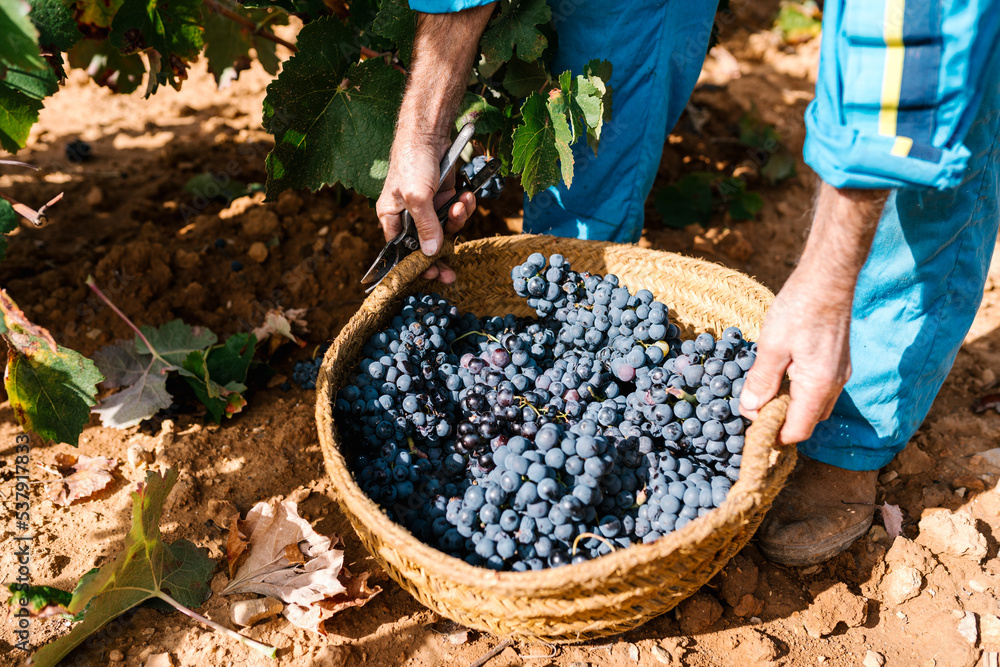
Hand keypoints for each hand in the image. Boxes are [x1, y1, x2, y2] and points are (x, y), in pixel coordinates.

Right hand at [375, 130, 475, 283]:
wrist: (429, 134)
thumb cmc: (412, 162)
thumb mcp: (417, 197)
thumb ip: (425, 226)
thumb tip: (431, 252)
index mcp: (392, 217)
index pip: (402, 250)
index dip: (416, 265)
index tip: (431, 276)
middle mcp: (409, 216)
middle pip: (426, 245)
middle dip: (441, 254)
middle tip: (451, 274)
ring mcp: (429, 207)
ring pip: (446, 229)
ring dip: (458, 219)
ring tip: (461, 204)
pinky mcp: (444, 198)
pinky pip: (457, 213)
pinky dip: (464, 207)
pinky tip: (466, 195)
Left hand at [739, 264, 853, 443]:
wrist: (828, 279)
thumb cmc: (800, 308)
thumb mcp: (772, 346)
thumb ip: (761, 380)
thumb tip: (750, 408)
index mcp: (818, 386)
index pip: (798, 431)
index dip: (773, 436)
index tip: (749, 430)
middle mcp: (834, 385)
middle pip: (807, 421)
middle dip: (779, 422)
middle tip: (751, 409)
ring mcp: (839, 373)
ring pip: (813, 405)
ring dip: (788, 406)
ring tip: (761, 394)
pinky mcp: (836, 362)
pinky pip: (817, 388)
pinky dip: (797, 391)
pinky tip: (779, 376)